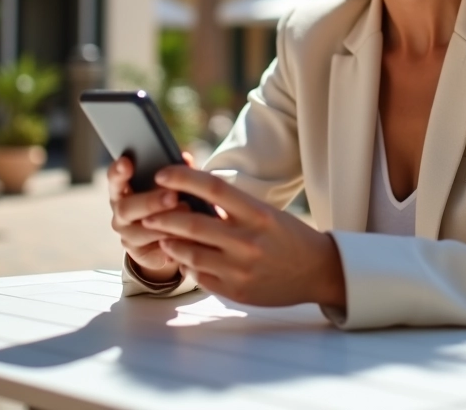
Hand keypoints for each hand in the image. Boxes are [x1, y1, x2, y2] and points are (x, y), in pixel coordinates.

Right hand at [107, 156, 190, 284]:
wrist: (168, 239)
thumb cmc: (168, 203)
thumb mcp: (170, 187)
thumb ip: (176, 174)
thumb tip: (185, 158)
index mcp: (123, 191)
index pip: (114, 180)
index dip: (118, 172)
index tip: (127, 162)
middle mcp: (120, 214)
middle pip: (126, 208)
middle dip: (150, 201)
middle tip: (173, 196)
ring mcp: (127, 236)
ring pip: (139, 232)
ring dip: (164, 224)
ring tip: (187, 214)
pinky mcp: (141, 255)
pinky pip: (154, 251)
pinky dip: (172, 242)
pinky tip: (188, 236)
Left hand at [142, 165, 345, 309]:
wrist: (318, 271)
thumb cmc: (289, 236)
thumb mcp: (266, 213)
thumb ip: (232, 206)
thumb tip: (190, 192)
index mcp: (258, 214)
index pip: (213, 188)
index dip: (183, 178)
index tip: (161, 174)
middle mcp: (248, 241)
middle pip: (191, 223)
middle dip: (162, 217)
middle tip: (147, 213)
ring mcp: (240, 269)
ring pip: (189, 253)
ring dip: (170, 243)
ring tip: (162, 236)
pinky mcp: (235, 291)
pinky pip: (199, 276)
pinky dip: (186, 265)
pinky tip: (184, 259)